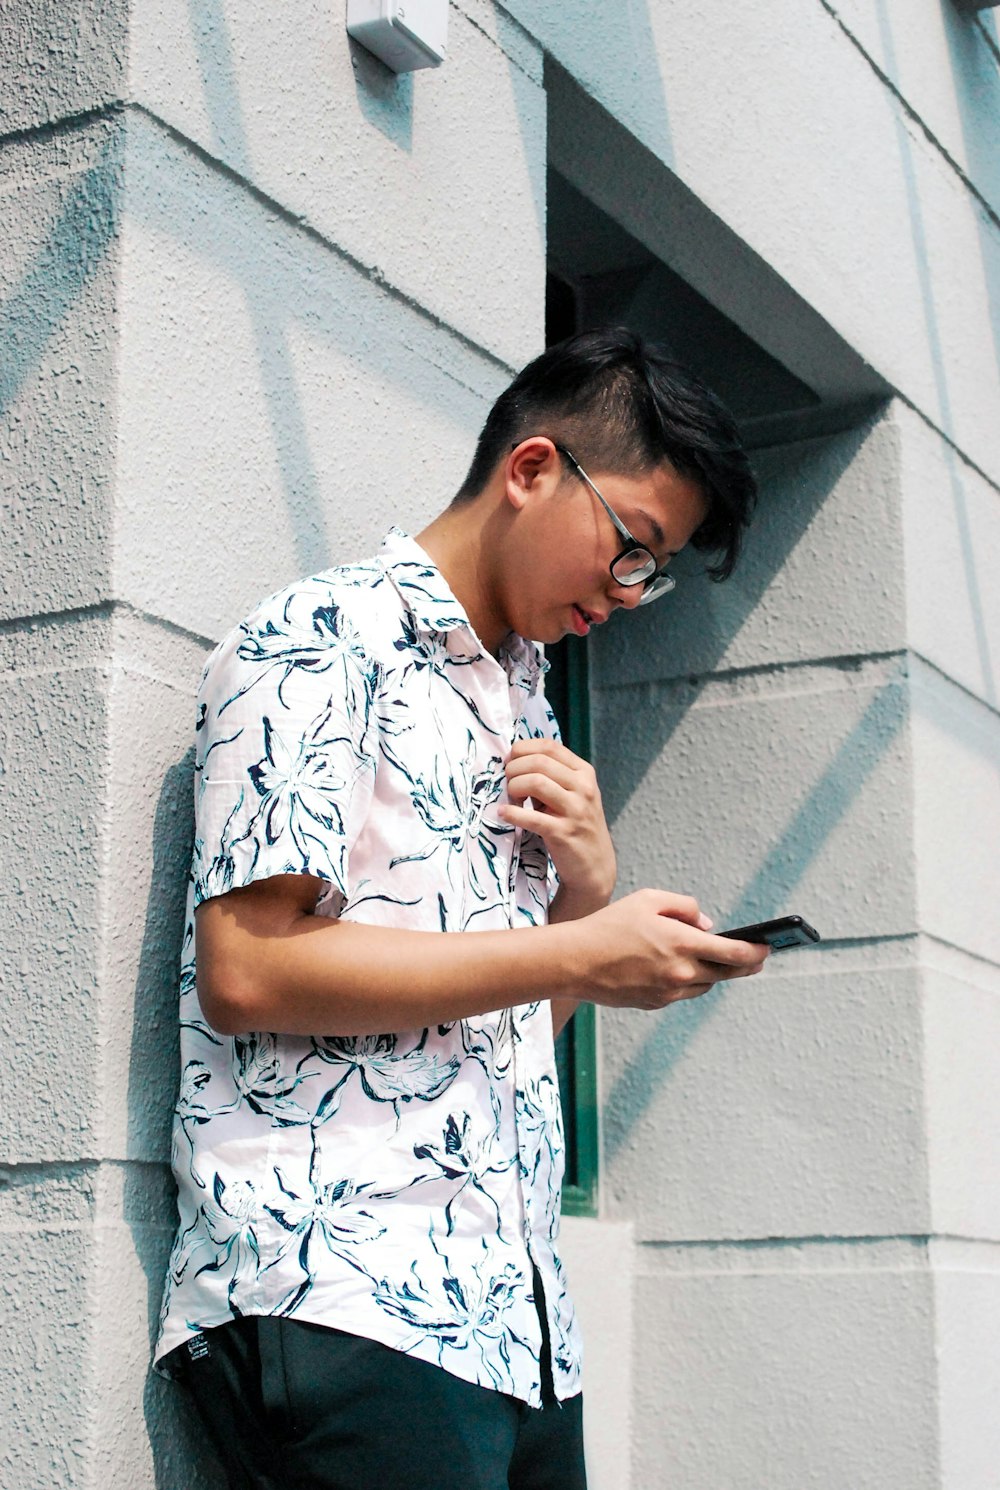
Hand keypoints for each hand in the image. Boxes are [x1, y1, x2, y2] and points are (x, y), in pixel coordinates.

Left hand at [499, 737, 615, 912]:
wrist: (595, 866)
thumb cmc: (575, 826)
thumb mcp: (571, 794)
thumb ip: (549, 776)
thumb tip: (512, 760)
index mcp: (584, 772)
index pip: (549, 746)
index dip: (522, 749)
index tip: (510, 761)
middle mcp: (583, 787)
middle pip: (538, 762)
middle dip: (513, 769)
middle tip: (507, 784)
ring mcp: (576, 810)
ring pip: (535, 782)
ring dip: (513, 788)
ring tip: (510, 799)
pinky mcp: (564, 833)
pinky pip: (531, 817)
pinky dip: (512, 813)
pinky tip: (504, 813)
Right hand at [572, 889, 769, 1009]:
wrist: (575, 961)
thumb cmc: (609, 926)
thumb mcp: (648, 899)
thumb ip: (684, 907)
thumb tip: (707, 924)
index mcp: (682, 943)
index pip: (734, 953)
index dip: (756, 952)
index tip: (768, 948)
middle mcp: (681, 972)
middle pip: (726, 973)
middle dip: (745, 965)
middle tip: (756, 960)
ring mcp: (669, 992)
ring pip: (704, 984)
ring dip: (712, 972)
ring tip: (711, 959)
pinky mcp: (656, 1003)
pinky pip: (682, 992)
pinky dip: (686, 980)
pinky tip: (676, 968)